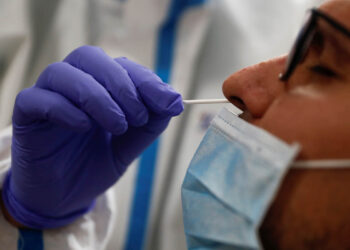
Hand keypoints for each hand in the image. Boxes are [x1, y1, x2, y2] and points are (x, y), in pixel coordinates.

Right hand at [2, 46, 182, 228]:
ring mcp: (47, 97)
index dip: (146, 80)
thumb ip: (150, 122)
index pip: (121, 66)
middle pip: (90, 58)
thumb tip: (175, 100)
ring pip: (62, 73)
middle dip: (121, 84)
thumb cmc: (97, 164)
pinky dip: (64, 108)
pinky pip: (36, 99)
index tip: (169, 103)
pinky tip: (84, 127)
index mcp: (98, 86)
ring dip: (96, 96)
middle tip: (137, 116)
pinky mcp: (26, 116)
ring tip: (117, 126)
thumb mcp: (131, 144)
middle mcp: (72, 84)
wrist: (66, 196)